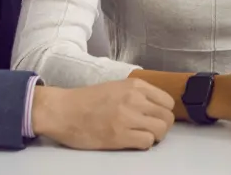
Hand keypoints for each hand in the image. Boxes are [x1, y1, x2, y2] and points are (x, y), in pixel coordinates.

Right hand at [31, 78, 176, 149]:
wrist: (62, 110)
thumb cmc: (86, 100)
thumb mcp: (117, 87)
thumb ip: (137, 93)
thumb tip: (155, 106)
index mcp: (135, 85)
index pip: (168, 101)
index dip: (163, 112)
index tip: (154, 117)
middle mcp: (135, 99)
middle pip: (167, 117)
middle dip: (162, 126)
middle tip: (150, 130)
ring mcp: (128, 117)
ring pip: (161, 129)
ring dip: (155, 136)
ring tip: (142, 136)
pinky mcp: (119, 135)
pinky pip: (147, 142)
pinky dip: (144, 144)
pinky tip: (132, 141)